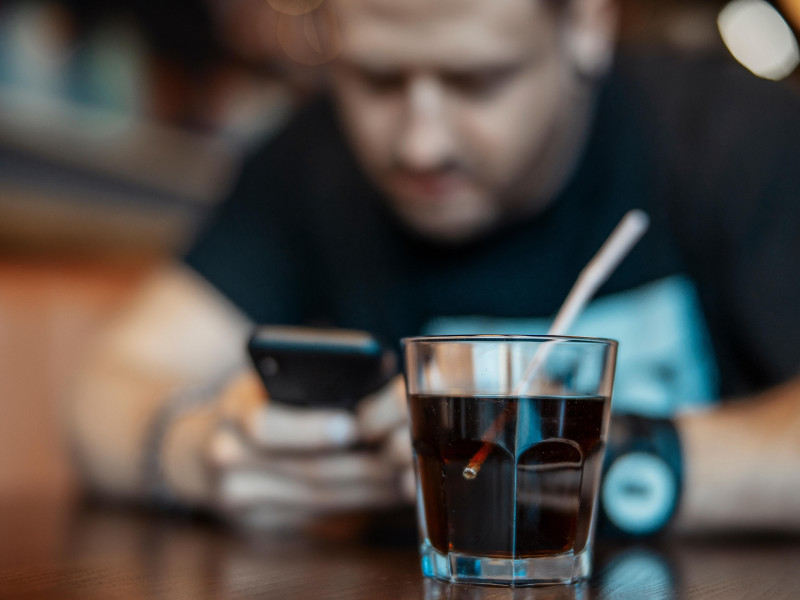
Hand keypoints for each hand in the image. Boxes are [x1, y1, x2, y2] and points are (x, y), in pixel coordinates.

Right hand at [199, 372, 409, 528]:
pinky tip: (392, 489)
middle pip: (306, 469)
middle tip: (406, 447)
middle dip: (366, 461)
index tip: (352, 426)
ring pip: (320, 496)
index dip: (311, 430)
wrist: (196, 449)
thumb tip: (378, 378)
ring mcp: (242, 498)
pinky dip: (361, 501)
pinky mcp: (260, 523)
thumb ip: (309, 378)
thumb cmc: (252, 400)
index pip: (263, 425)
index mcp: (231, 410)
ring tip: (410, 470)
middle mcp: (228, 457)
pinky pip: (320, 512)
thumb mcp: (269, 377)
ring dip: (373, 486)